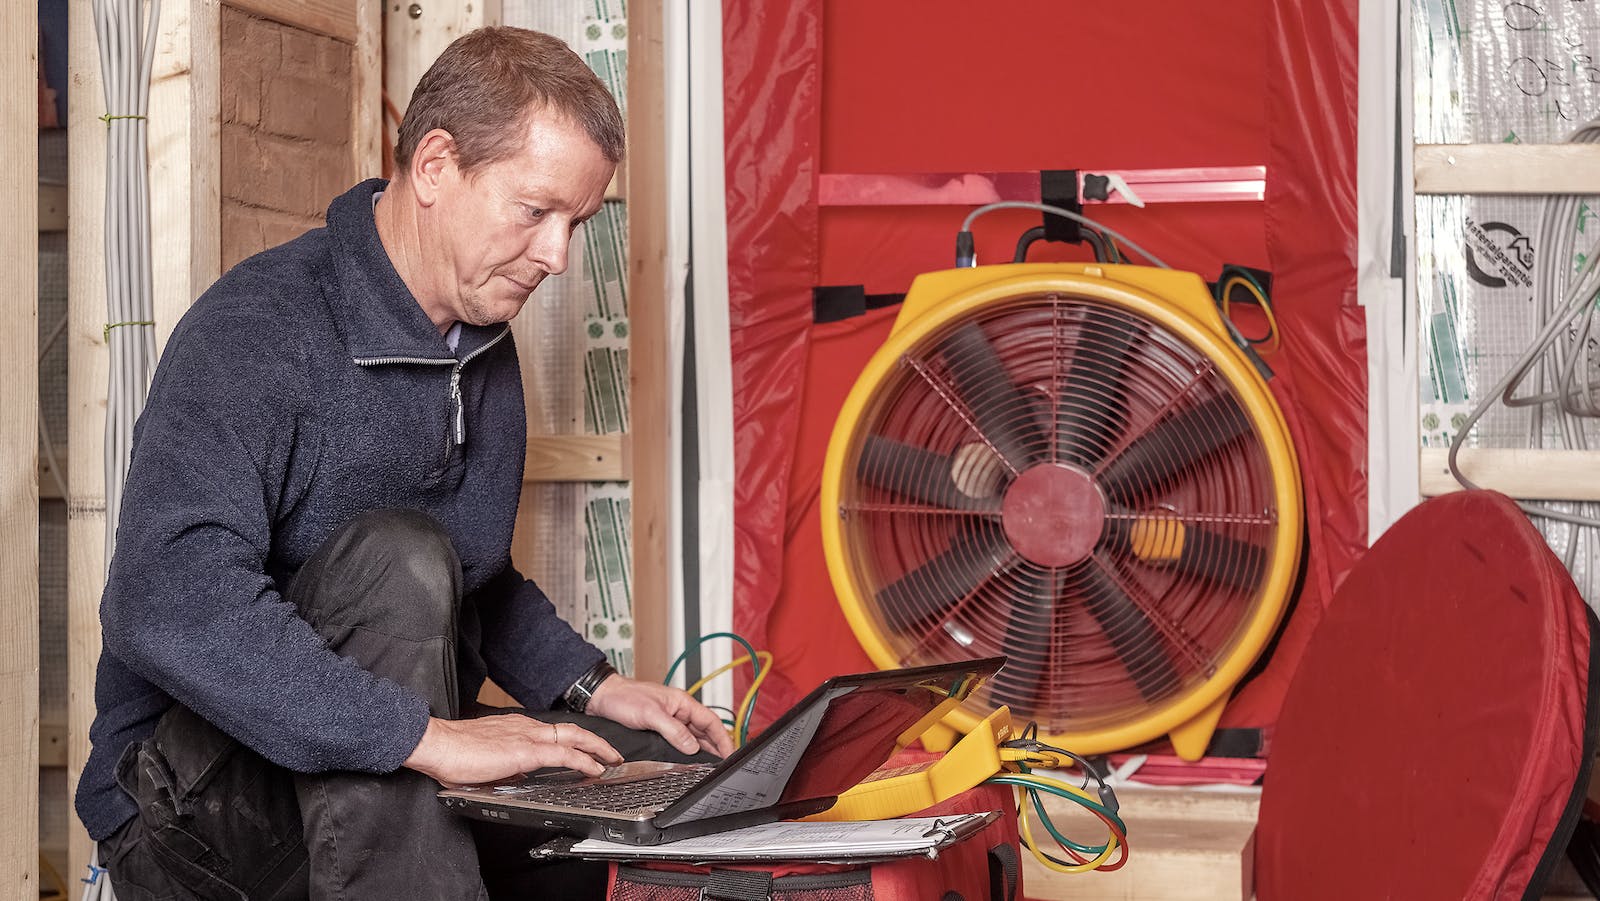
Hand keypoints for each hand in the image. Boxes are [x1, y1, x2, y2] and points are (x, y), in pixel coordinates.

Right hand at [403, 714, 622, 785]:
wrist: (437, 744)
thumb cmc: (453, 753)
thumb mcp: (486, 761)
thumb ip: (505, 765)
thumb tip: (517, 775)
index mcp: (516, 728)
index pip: (553, 732)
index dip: (574, 740)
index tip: (586, 750)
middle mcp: (525, 727)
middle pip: (571, 730)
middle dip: (596, 742)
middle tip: (612, 754)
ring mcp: (527, 737)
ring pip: (573, 738)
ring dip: (597, 749)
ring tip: (612, 760)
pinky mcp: (525, 751)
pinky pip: (564, 755)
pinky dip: (584, 761)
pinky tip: (594, 770)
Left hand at [586, 675, 734, 757]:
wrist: (602, 697)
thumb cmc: (624, 697)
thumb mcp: (651, 714)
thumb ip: (673, 731)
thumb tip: (692, 746)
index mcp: (682, 703)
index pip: (711, 721)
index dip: (723, 738)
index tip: (730, 752)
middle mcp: (679, 711)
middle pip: (705, 731)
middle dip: (716, 746)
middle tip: (724, 764)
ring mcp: (670, 719)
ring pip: (693, 736)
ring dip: (703, 750)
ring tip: (711, 765)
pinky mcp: (659, 727)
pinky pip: (680, 740)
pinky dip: (687, 750)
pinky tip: (688, 759)